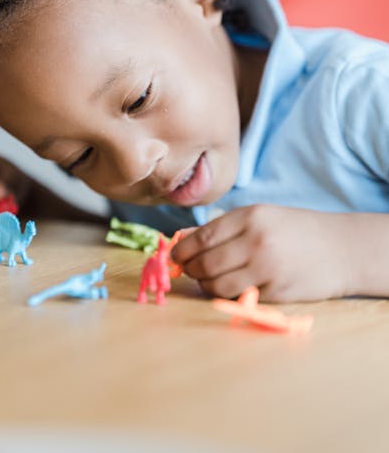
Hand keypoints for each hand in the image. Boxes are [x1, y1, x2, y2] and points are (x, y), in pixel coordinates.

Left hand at [170, 204, 350, 301]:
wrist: (340, 249)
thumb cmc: (295, 230)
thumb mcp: (260, 218)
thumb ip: (221, 228)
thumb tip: (180, 240)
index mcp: (250, 216)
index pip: (203, 237)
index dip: (182, 250)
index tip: (175, 257)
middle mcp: (257, 241)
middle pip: (206, 263)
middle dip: (192, 270)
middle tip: (190, 271)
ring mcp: (267, 268)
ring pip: (218, 284)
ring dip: (206, 285)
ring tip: (210, 280)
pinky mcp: (276, 292)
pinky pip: (238, 298)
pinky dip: (229, 295)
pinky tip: (234, 287)